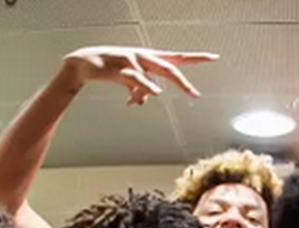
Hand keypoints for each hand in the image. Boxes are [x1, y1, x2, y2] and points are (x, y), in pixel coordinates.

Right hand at [63, 45, 216, 102]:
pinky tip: (154, 94)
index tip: (214, 56)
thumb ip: (138, 90)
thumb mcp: (127, 82)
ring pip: (159, 71)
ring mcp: (134, 60)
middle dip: (185, 81)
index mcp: (150, 59)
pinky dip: (147, 87)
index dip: (196, 57)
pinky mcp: (122, 67)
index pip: (177, 57)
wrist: (85, 63)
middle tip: (197, 94)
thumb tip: (143, 101)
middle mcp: (145, 57)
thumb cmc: (110, 69)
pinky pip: (138, 79)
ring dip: (177, 82)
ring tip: (191, 93)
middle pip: (171, 67)